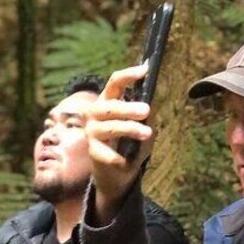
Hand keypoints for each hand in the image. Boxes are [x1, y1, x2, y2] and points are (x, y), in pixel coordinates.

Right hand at [85, 63, 153, 224]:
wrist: (120, 174)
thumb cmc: (132, 144)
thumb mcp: (145, 127)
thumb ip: (147, 116)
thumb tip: (151, 105)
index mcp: (109, 102)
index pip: (114, 83)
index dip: (128, 75)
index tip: (145, 69)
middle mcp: (96, 114)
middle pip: (109, 106)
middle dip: (128, 107)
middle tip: (147, 110)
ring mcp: (92, 133)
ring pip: (109, 127)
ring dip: (129, 129)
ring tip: (147, 132)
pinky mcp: (93, 152)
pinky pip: (106, 153)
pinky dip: (119, 156)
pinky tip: (126, 160)